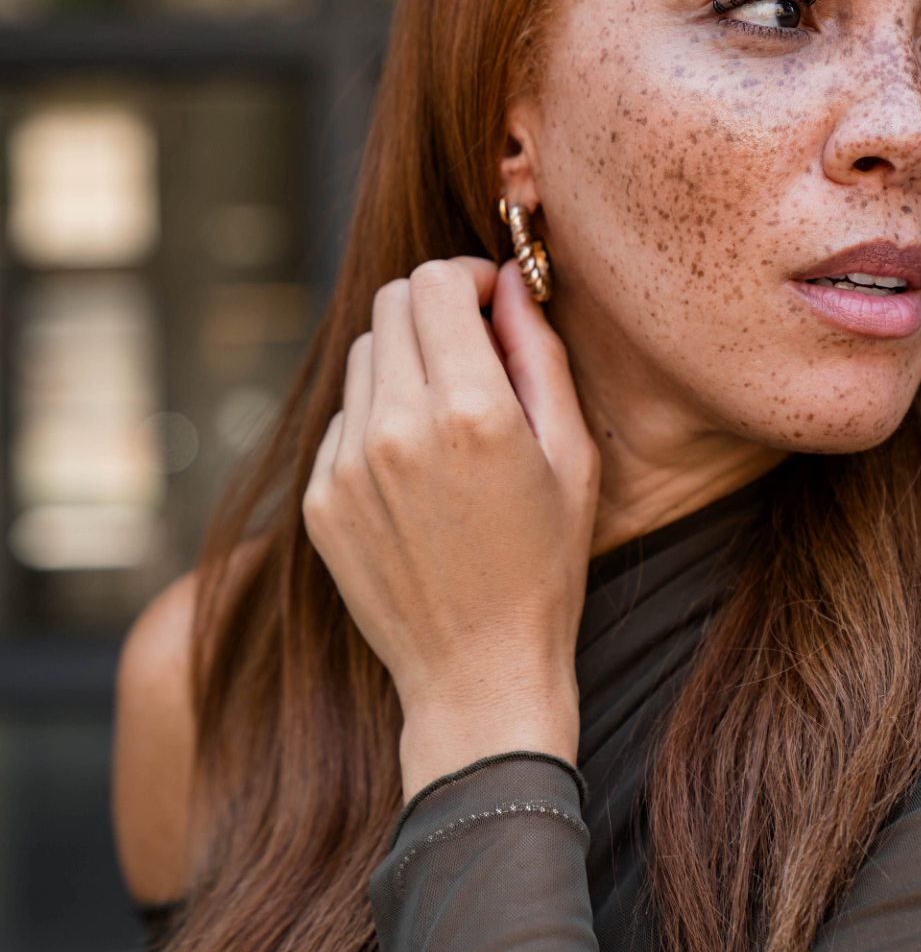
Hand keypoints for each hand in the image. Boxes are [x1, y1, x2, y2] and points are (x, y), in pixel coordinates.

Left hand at [302, 257, 599, 799]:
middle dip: (434, 309)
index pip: (434, 282)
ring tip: (446, 416)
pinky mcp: (318, 498)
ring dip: (403, 361)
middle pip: (390, 305)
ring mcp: (346, 465)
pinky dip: (377, 417)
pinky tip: (415, 469)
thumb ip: (540, 354)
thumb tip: (509, 283)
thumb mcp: (571, 456)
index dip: (466, 277)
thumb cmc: (543, 567)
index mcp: (470, 410)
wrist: (477, 675)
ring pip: (362, 356)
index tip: (489, 301)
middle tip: (472, 350)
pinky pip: (343, 418)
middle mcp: (396, 427)